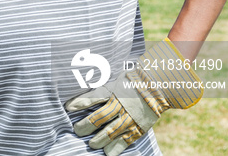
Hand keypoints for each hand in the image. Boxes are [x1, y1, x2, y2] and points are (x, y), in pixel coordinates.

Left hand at [64, 39, 202, 155]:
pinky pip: (127, 139)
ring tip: (91, 145)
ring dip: (99, 139)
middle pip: (99, 118)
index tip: (68, 108)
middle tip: (77, 131)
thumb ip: (102, 87)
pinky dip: (117, 147)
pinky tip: (108, 153)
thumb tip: (84, 86)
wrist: (160, 85)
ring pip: (111, 131)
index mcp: (114, 90)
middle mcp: (120, 104)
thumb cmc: (134, 80)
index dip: (79, 103)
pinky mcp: (140, 126)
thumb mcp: (116, 78)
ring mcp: (130, 117)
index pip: (93, 98)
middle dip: (86, 126)